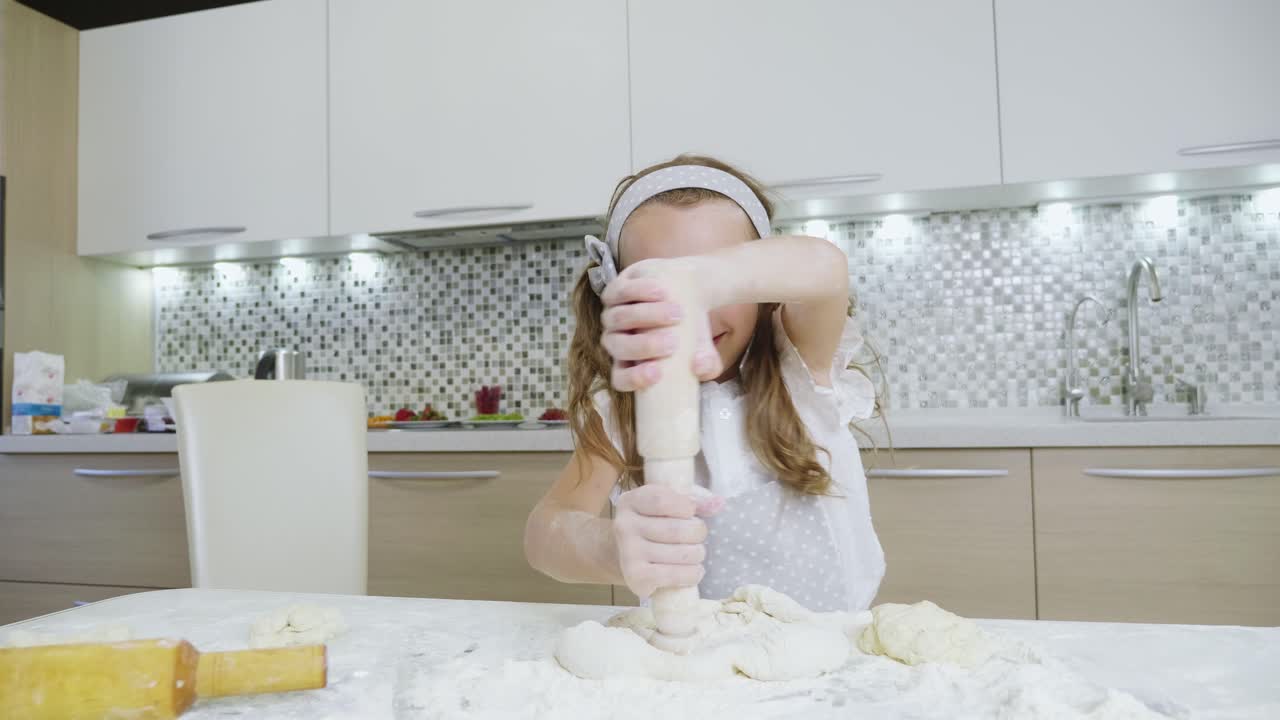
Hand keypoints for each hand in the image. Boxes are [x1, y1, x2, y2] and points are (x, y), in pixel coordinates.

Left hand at [600, 259, 722, 391]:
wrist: (686, 292)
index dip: (633, 378)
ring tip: (678, 314)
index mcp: (629, 364)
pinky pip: (620, 292)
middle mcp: (616, 341)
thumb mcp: (702, 349)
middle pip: (618, 347)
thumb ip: (708, 365)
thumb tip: (699, 367)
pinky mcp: (616, 290)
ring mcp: (613, 315)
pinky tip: (662, 293)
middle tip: (673, 343)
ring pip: (619, 319)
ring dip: (646, 316)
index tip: (658, 373)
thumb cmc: (690, 330)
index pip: (620, 379)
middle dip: (644, 346)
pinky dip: (640, 292)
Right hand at [613, 484, 722, 598]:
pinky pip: (674, 575)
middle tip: (698, 536)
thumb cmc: (654, 525)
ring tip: (696, 554)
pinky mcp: (635, 576)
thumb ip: (693, 499)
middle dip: (698, 532)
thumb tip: (718, 503)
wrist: (626, 556)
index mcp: (630, 501)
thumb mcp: (667, 504)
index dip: (685, 506)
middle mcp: (624, 526)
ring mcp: (628, 552)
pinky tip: (694, 570)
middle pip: (676, 529)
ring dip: (698, 555)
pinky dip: (692, 574)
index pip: (661, 500)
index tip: (692, 511)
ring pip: (681, 554)